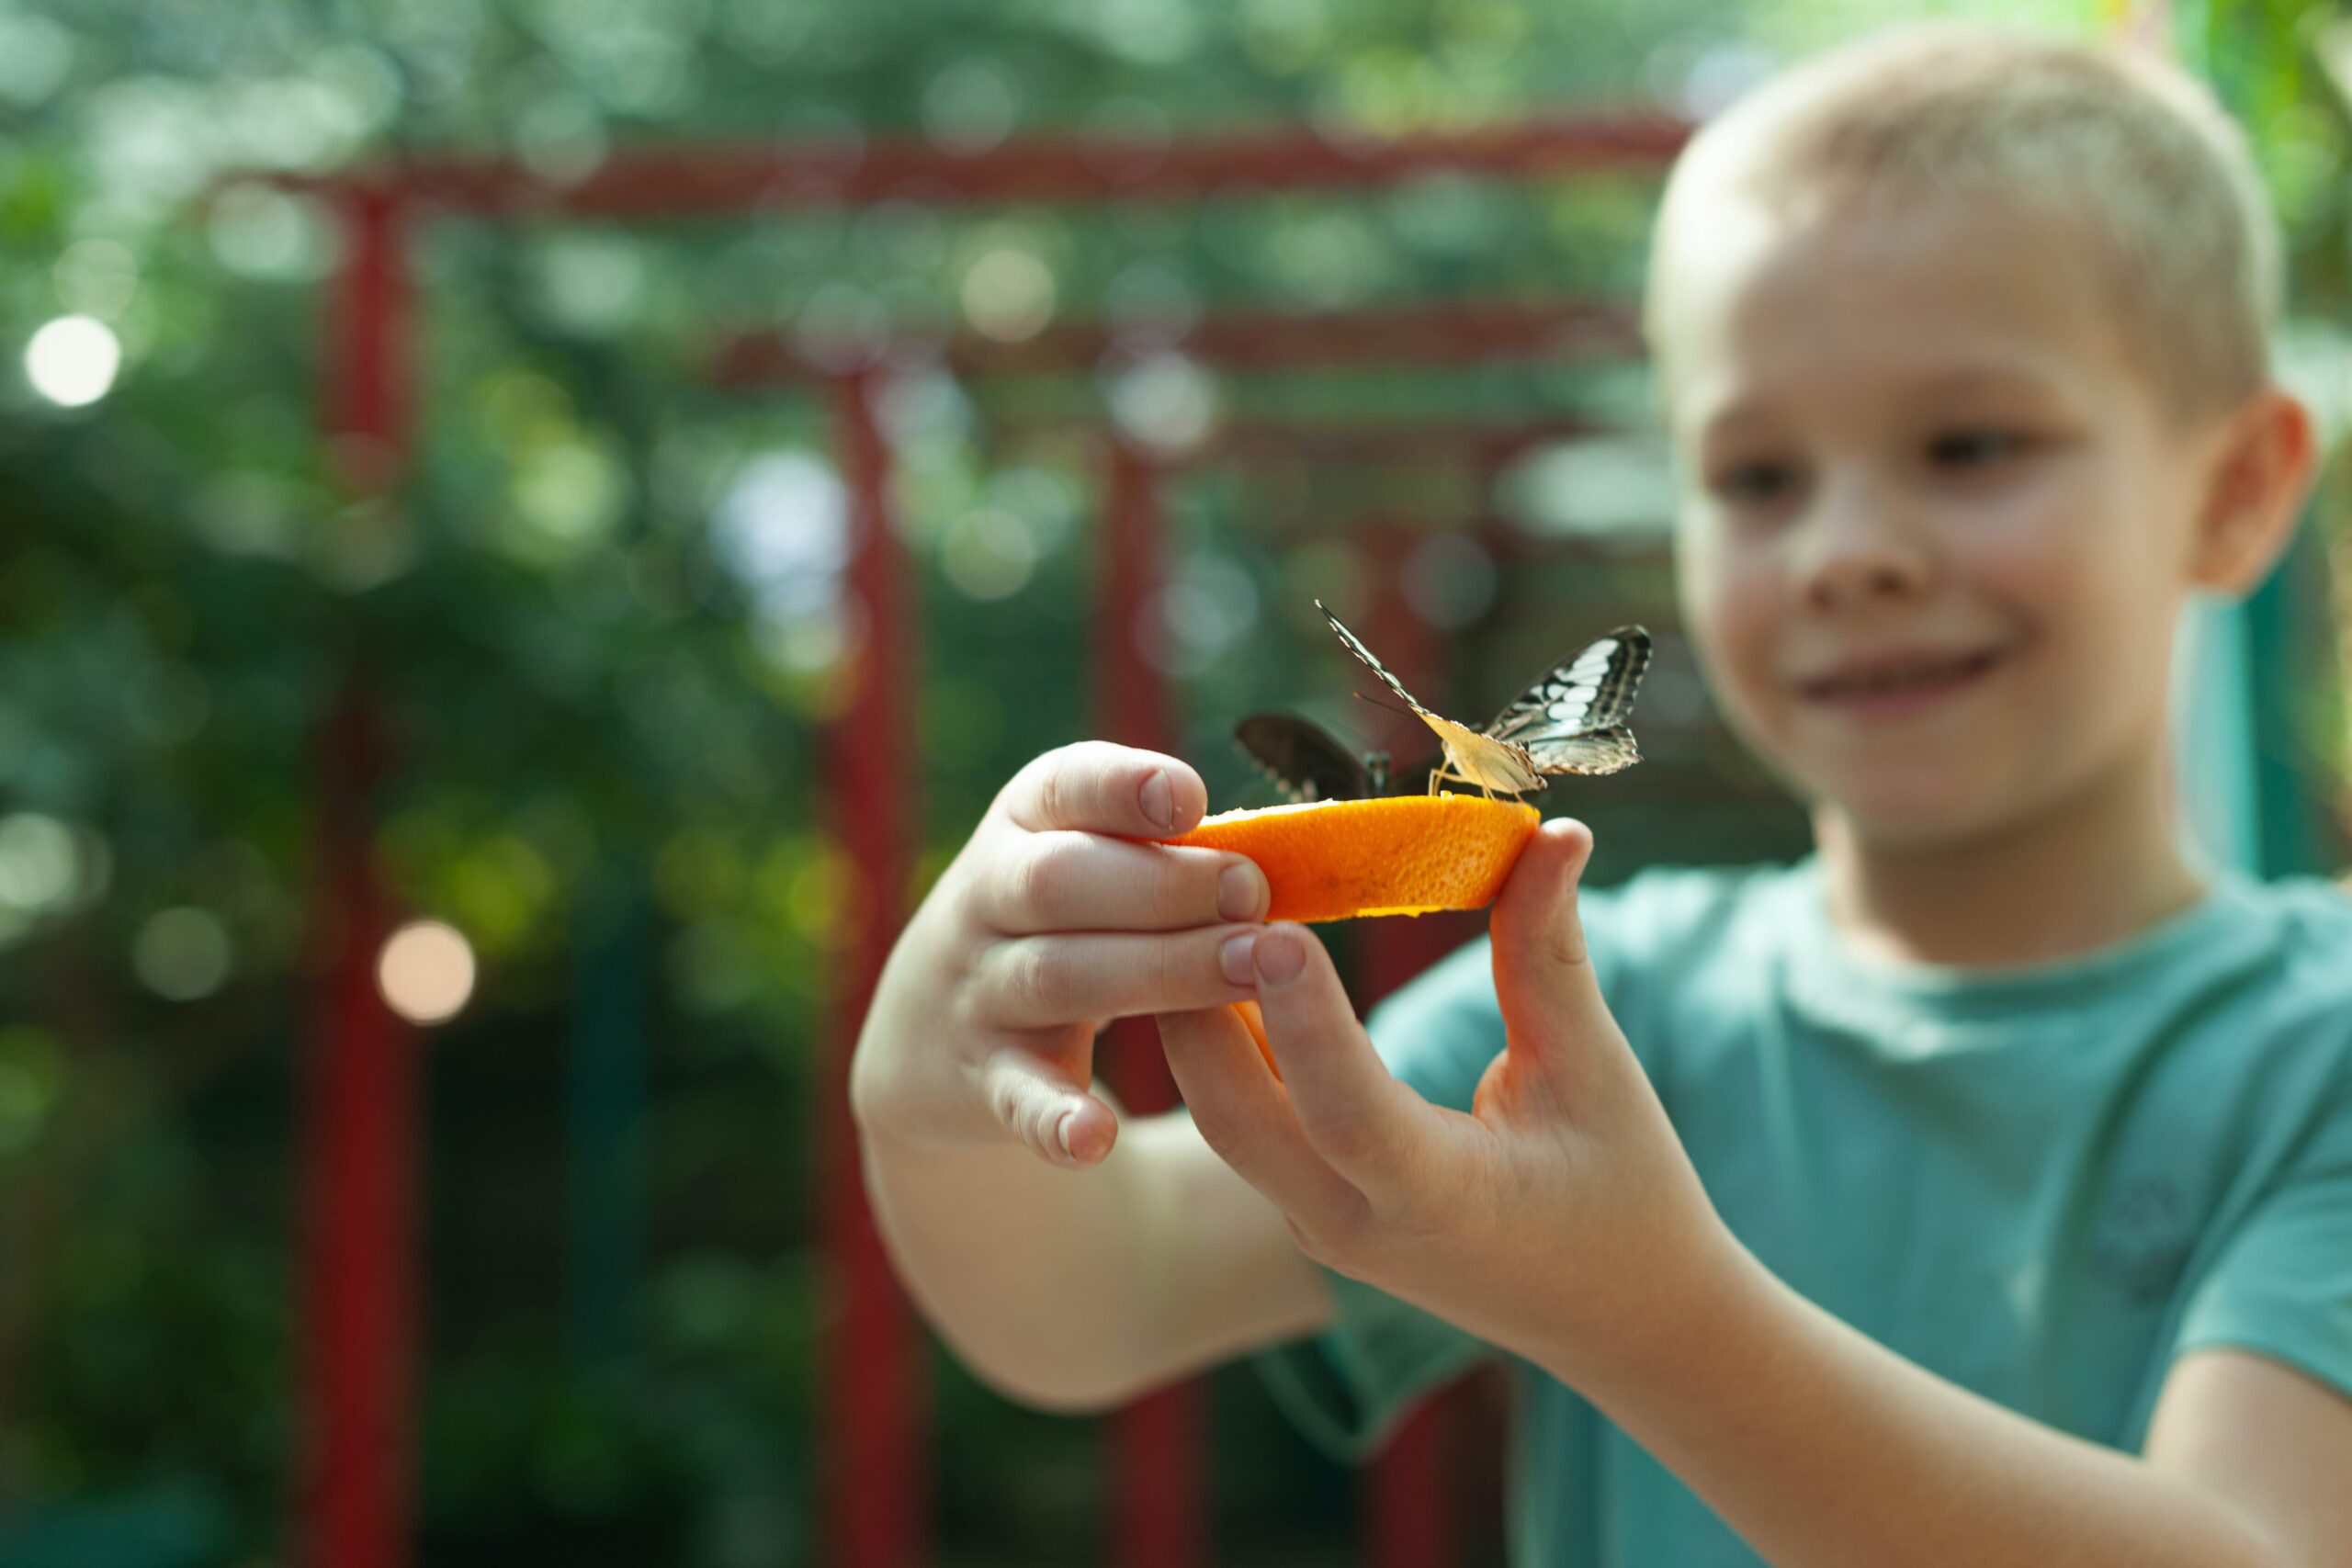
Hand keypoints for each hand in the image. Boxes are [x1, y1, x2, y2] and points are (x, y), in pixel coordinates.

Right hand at [849, 742, 1270, 1168]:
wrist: (924, 1030)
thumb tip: (1285, 851)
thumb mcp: (1084, 858)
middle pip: (1061, 882)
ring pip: (1057, 976)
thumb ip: (1162, 849)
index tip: (1191, 800)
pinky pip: (1016, 1096)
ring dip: (1156, 972)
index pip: (1063, 787)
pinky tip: (1098, 1139)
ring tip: (1247, 970)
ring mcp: (979, 989)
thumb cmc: (1056, 920)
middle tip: (1253, 895)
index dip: (1123, 788)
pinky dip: (1054, 1118)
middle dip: (1163, 885)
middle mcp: (988, 896)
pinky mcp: (982, 1078)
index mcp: (1024, 823)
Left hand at [1156, 820, 1738, 1380]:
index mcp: (1443, 1201)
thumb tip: (1554, 831)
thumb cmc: (1624, 1190)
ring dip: (1193, 1017)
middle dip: (1198, 1006)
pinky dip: (1221, 1042)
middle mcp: (1357, 1225)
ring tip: (1185, 902)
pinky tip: (1212, 954)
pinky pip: (1242, 1122)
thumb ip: (1549, 955)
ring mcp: (1320, 1226)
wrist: (1620, 1317)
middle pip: (1237, 1119)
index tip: (1275, 928)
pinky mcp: (1308, 1210)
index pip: (1348, 1114)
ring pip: (1223, 1118)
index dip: (1306, 1022)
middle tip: (1195, 888)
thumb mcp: (1593, 1071)